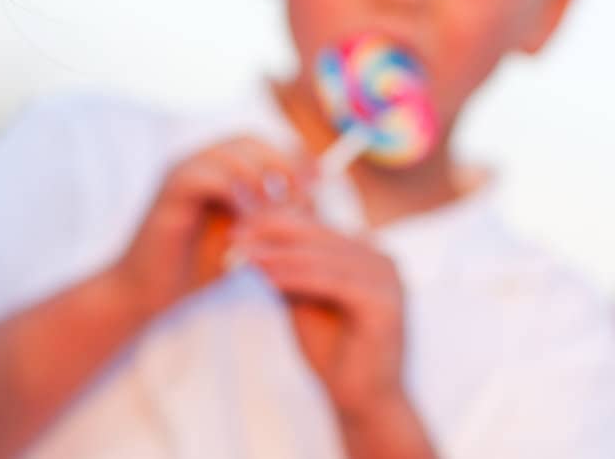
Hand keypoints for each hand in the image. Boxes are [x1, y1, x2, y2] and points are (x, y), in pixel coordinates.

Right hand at [109, 136, 312, 321]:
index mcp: (214, 167)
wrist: (149, 291)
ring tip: (279, 212)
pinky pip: (205, 176)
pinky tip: (249, 221)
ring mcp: (179, 173)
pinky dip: (233, 194)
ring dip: (261, 179)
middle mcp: (196, 162)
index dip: (292, 154)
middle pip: (247, 139)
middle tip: (304, 194)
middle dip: (282, 163)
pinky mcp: (168, 192)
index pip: (260, 141)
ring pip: (228, 153)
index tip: (320, 181)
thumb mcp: (245, 236)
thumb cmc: (196, 265)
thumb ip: (271, 215)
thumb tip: (314, 200)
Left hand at [233, 208, 408, 421]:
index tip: (233, 226)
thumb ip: (283, 262)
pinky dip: (294, 276)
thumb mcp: (298, 294)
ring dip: (276, 254)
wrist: (360, 401)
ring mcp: (387, 278)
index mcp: (364, 250)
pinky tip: (265, 279)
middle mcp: (380, 257)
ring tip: (240, 255)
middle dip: (268, 231)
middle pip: (315, 232)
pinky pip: (330, 280)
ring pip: (320, 254)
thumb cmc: (327, 348)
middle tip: (232, 236)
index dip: (270, 219)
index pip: (312, 222)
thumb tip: (244, 227)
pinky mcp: (385, 302)